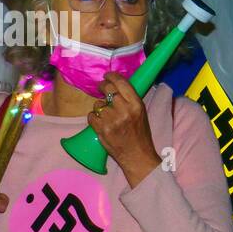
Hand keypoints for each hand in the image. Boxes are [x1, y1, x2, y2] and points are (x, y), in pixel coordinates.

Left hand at [88, 71, 160, 186]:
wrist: (137, 155)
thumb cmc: (140, 134)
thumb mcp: (141, 113)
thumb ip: (130, 100)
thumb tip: (116, 85)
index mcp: (136, 105)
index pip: (121, 83)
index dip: (112, 76)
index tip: (107, 76)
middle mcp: (125, 110)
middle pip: (108, 90)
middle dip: (103, 87)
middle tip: (102, 89)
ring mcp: (112, 120)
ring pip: (98, 104)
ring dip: (99, 107)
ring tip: (107, 115)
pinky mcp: (102, 129)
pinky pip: (91, 116)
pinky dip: (94, 119)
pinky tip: (101, 124)